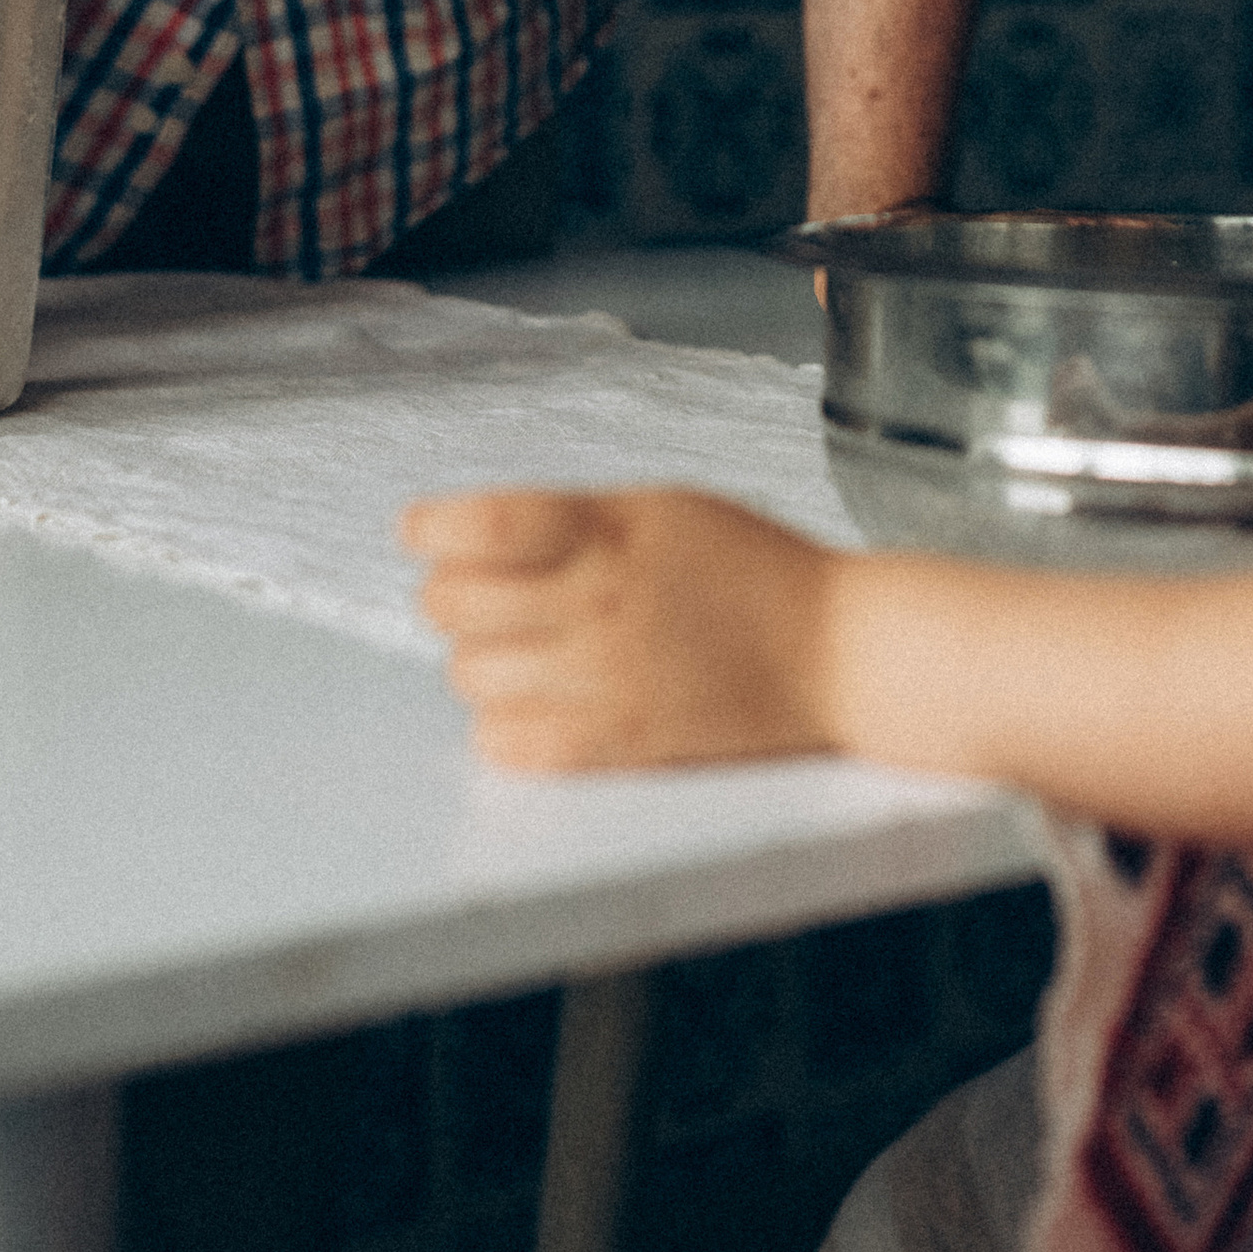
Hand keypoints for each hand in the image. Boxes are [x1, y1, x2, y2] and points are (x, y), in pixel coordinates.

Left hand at [402, 487, 838, 772]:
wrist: (835, 651)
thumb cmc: (750, 568)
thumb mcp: (665, 508)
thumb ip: (575, 519)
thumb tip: (474, 533)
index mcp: (612, 531)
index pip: (484, 525)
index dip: (432, 528)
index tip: (418, 531)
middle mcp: (600, 603)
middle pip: (456, 605)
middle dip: (450, 594)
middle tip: (476, 593)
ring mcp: (606, 679)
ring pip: (471, 675)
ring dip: (481, 659)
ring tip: (525, 648)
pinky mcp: (619, 744)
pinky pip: (507, 743)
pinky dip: (504, 722)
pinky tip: (538, 699)